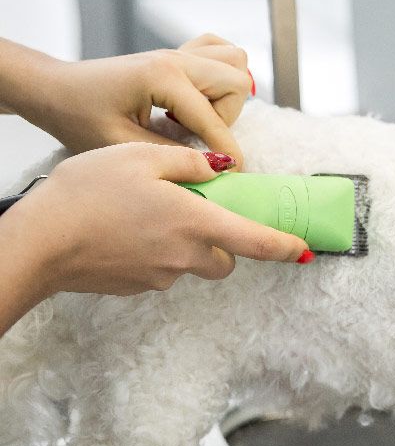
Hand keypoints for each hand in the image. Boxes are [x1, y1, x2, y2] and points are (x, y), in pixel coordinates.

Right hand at [3, 144, 309, 299]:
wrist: (38, 241)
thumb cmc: (86, 193)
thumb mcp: (140, 157)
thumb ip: (188, 162)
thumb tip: (221, 168)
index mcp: (196, 224)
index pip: (258, 243)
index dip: (287, 248)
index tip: (305, 251)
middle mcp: (185, 257)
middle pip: (226, 260)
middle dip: (224, 241)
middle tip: (199, 212)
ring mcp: (160, 277)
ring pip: (192, 265)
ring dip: (187, 245)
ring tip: (150, 214)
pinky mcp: (136, 287)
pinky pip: (161, 270)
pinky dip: (156, 253)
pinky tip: (126, 230)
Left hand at [4, 34, 255, 163]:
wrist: (52, 89)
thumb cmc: (77, 115)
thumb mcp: (122, 144)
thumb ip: (172, 154)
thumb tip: (213, 165)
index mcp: (162, 78)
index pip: (213, 119)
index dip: (227, 152)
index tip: (234, 174)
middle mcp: (175, 59)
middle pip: (236, 82)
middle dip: (228, 117)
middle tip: (199, 136)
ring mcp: (176, 53)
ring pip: (234, 62)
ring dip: (228, 93)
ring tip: (201, 115)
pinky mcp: (174, 54)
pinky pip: (218, 50)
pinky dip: (222, 70)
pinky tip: (202, 94)